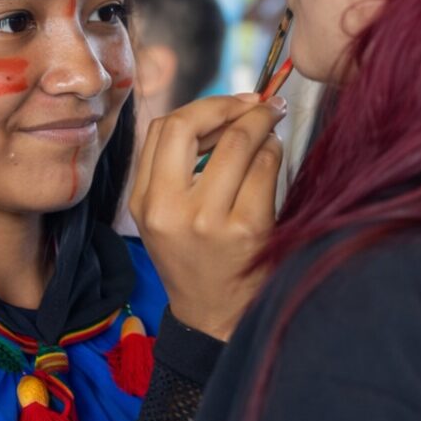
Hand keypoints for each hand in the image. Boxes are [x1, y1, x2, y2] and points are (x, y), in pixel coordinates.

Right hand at [130, 93, 285, 340]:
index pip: (165, 128)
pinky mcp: (246, 229)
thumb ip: (177, 166)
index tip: (232, 104)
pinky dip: (275, 154)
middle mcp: (170, 209)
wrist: (216, 318)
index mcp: (145, 201)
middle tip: (260, 103)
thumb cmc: (198, 259)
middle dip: (234, 105)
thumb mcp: (166, 216)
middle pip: (194, 125)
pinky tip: (275, 160)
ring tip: (271, 131)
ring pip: (239, 143)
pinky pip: (266, 169)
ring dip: (263, 126)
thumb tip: (223, 110)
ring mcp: (208, 220)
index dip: (204, 106)